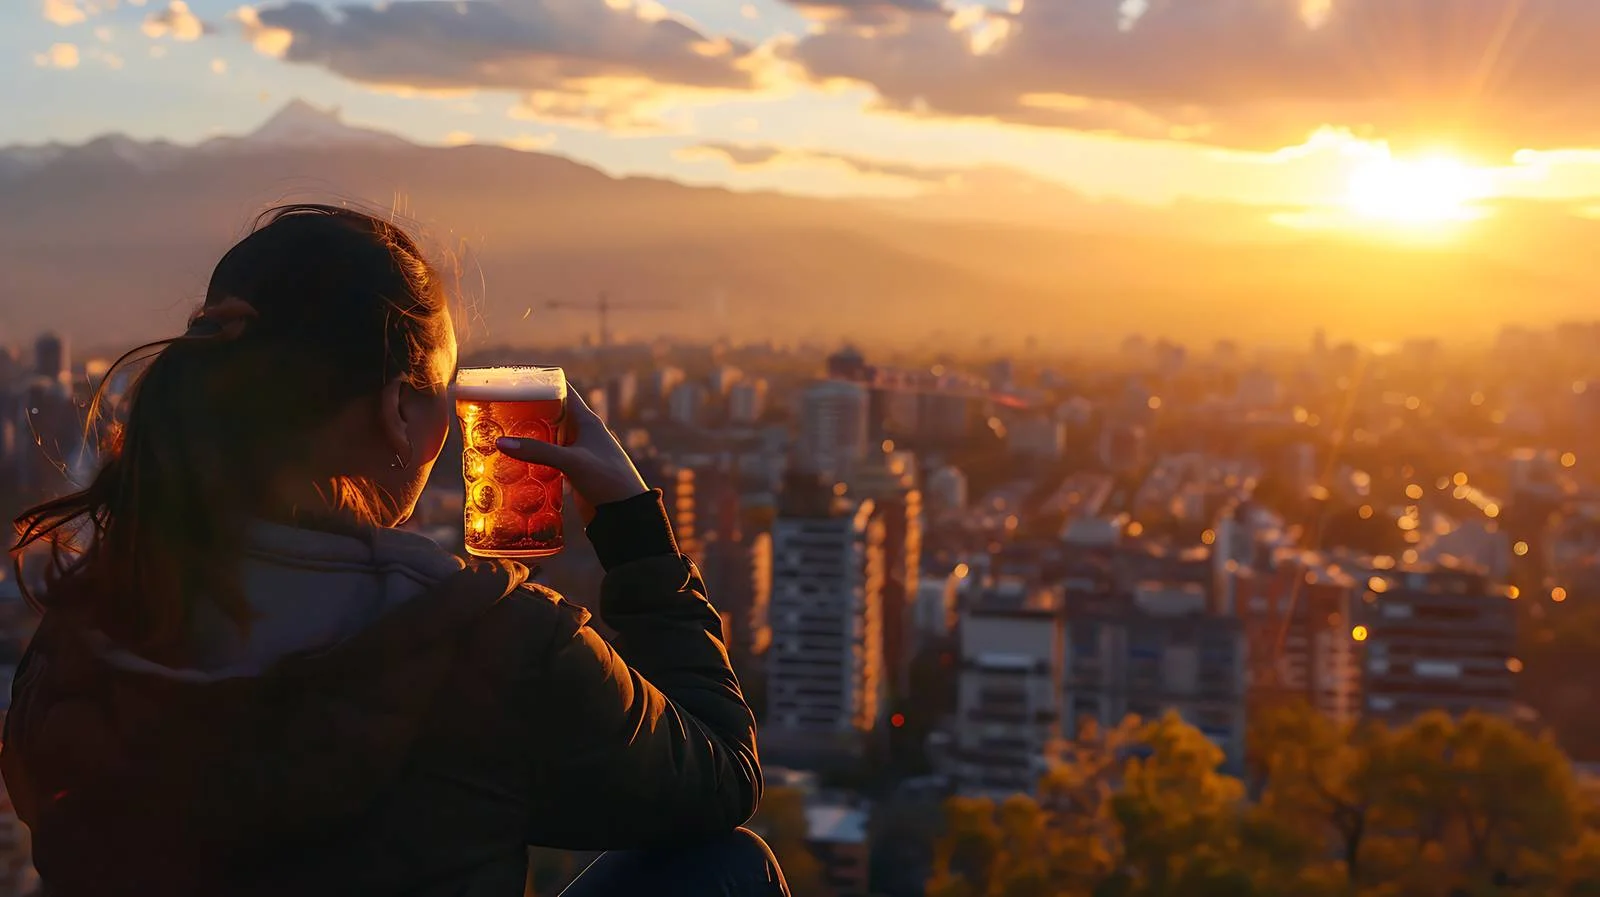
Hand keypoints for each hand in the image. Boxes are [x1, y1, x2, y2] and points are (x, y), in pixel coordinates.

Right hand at [496, 388, 647, 522]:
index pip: (562, 391)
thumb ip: (538, 451)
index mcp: (586, 420)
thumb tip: (501, 443)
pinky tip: (514, 463)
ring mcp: (578, 452)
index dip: (540, 383)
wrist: (626, 513)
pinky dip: (534, 458)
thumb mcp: (572, 461)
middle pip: (550, 414)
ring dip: (528, 437)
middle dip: (526, 413)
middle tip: (497, 413)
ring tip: (499, 435)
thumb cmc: (607, 479)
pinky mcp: (573, 471)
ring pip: (548, 438)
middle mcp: (582, 432)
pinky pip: (549, 459)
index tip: (513, 381)